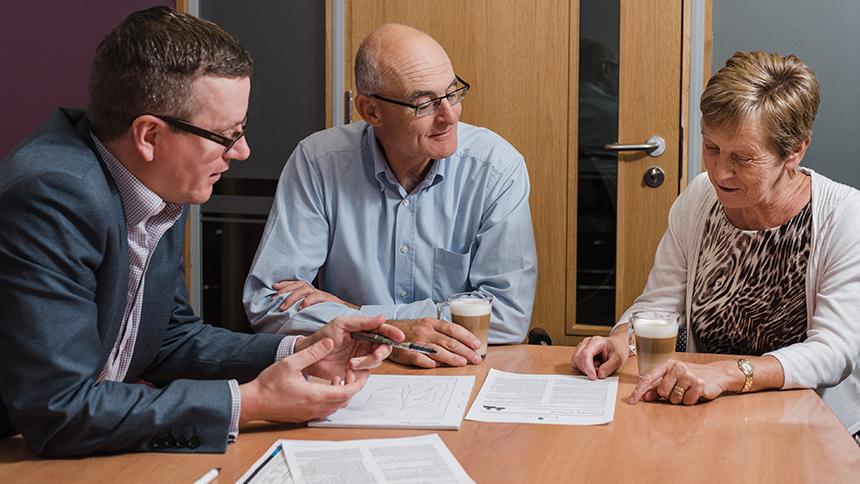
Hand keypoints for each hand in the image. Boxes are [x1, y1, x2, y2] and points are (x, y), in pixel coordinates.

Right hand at [238, 338, 366, 424]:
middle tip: (351, 372)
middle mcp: (316, 408)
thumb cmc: (268, 384)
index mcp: (315, 395)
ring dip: (342, 393)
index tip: (362, 373)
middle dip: (352, 386)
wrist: (253, 402)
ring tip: (339, 377)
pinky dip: (332, 398)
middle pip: (344, 401)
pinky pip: (326, 409)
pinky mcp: (305, 416)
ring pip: (336, 406)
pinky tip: (326, 387)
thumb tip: (329, 342)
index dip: (357, 383)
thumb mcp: (291, 363)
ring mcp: (310, 414)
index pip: (347, 392)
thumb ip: (313, 353)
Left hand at [273, 280, 358, 310]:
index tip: (274, 287)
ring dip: (293, 297)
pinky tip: (301, 307)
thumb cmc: (331, 318)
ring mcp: (323, 295)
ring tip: (284, 307)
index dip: (285, 284)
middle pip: (299, 284)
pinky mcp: (330, 300)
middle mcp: (317, 292)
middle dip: (285, 291)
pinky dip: (308, 301)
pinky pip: (318, 297)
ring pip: (305, 289)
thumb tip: (286, 314)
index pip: (297, 283)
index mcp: (312, 293)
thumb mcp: (313, 313)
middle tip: (275, 300)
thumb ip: (302, 311)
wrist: (351, 318)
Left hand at [295, 315, 404, 380]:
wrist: (310, 356)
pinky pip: (366, 373)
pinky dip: (359, 372)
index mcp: (364, 331)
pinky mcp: (357, 372)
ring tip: (350, 363)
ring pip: (376, 362)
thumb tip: (382, 318)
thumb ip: (363, 322)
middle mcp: (365, 345)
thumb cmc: (323, 337)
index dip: (392, 333)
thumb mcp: (342, 324)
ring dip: (366, 363)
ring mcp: (362, 358)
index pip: (383, 331)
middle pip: (384, 348)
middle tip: (375, 355)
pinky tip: (347, 370)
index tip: (399, 337)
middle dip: (381, 352)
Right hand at [386, 318, 481, 367]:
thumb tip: (461, 344)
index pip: (453, 329)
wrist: (386, 331)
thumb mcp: (426, 324)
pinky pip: (421, 359)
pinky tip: (439, 367)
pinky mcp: (407, 353)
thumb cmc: (410, 329)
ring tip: (464, 363)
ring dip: (452, 358)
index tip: (477, 344)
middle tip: (476, 358)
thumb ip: (441, 332)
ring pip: (438, 351)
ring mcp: (416, 342)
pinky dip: (430, 363)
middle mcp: (425, 331)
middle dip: (465, 351)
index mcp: (431, 323)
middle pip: (449, 342)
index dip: (466, 337)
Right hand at [570, 331, 629, 379]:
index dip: (588, 367)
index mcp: (596, 341)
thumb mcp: (618, 359)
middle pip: (578, 358)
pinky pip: (576, 362)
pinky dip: (582, 368)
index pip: (586, 354)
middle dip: (586, 370)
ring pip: (575, 360)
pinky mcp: (580, 353)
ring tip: (596, 368)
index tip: (594, 377)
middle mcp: (586, 343)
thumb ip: (609, 367)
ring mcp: (582, 347)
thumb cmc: (617, 349)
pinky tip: (592, 367)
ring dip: (584, 369)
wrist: (617, 345)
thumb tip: (599, 375)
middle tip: (597, 375)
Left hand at [628, 359, 734, 404]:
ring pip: (674, 398)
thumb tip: (644, 396)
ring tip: (688, 390)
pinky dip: (690, 400)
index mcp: (668, 365)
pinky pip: (687, 401)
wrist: (716, 375)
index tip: (632, 400)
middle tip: (680, 389)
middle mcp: (677, 368)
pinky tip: (695, 393)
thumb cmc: (691, 377)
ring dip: (680, 399)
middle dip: (669, 395)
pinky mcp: (698, 384)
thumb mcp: (674, 379)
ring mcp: (688, 375)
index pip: (649, 378)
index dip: (639, 390)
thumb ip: (658, 386)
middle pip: (662, 391)